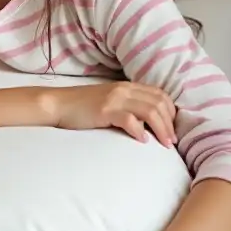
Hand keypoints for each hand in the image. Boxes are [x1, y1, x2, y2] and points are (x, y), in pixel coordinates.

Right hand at [53, 82, 176, 145]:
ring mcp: (114, 98)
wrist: (57, 105)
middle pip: (159, 103)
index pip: (160, 95)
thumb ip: (128, 107)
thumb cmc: (83, 108)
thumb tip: (148, 124)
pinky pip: (130, 119)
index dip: (171, 112)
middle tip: (172, 141)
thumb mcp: (110, 103)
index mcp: (127, 86)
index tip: (173, 130)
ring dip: (161, 129)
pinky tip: (142, 141)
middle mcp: (123, 89)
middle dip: (170, 124)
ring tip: (164, 144)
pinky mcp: (104, 110)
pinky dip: (140, 131)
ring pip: (150, 110)